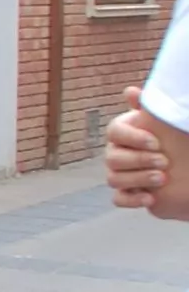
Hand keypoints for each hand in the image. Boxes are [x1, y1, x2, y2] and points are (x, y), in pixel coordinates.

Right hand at [105, 87, 178, 213]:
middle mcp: (118, 152)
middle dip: (139, 161)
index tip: (156, 142)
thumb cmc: (180, 139)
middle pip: (112, 158)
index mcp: (126, 132)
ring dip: (138, 179)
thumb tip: (130, 91)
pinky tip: (150, 198)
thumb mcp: (168, 121)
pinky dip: (132, 199)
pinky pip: (119, 199)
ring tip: (163, 179)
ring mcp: (122, 175)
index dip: (133, 138)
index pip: (114, 132)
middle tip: (165, 162)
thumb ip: (151, 107)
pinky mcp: (129, 194)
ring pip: (114, 178)